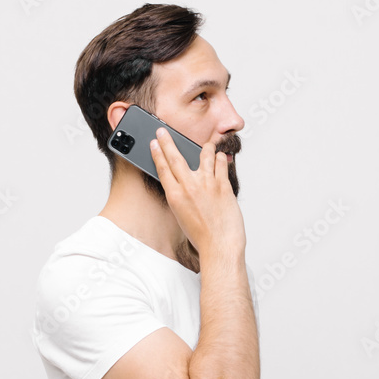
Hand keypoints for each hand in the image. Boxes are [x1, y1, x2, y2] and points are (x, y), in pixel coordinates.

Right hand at [149, 126, 244, 257]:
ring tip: (207, 146)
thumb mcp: (182, 216)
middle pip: (176, 157)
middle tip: (163, 132)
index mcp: (175, 196)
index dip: (157, 153)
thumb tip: (183, 182)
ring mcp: (208, 184)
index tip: (154, 143)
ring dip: (205, 148)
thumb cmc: (202, 236)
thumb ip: (181, 196)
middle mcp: (190, 187)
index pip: (163, 168)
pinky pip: (221, 164)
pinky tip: (220, 158)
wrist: (219, 246)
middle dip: (167, 142)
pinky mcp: (224, 186)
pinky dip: (220, 159)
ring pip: (204, 155)